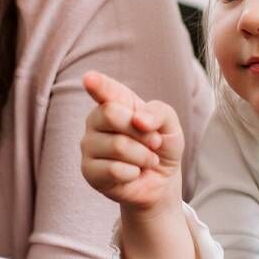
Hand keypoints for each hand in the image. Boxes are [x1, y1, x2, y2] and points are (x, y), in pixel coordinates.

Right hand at [80, 71, 183, 217]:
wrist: (161, 180)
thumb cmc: (161, 146)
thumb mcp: (169, 124)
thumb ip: (158, 113)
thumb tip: (137, 120)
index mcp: (114, 101)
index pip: (104, 89)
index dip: (97, 83)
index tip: (89, 78)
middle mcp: (95, 120)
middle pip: (110, 114)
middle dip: (142, 132)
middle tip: (153, 143)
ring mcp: (89, 145)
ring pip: (117, 145)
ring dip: (143, 157)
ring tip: (145, 160)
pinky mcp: (88, 171)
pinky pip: (114, 170)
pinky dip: (133, 173)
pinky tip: (132, 174)